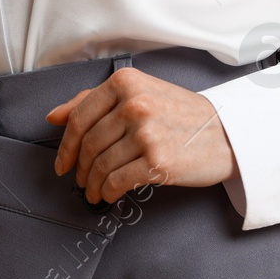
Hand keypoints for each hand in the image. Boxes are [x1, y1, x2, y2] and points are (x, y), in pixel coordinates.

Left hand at [44, 66, 239, 203]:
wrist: (225, 134)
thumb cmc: (180, 114)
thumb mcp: (140, 93)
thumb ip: (94, 101)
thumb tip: (54, 116)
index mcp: (126, 82)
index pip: (80, 117)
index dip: (65, 145)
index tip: (62, 163)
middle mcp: (135, 104)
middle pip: (88, 144)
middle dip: (79, 169)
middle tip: (81, 180)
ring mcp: (146, 133)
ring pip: (100, 165)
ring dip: (92, 185)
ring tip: (93, 192)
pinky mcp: (157, 161)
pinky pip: (117, 181)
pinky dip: (107, 192)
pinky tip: (108, 195)